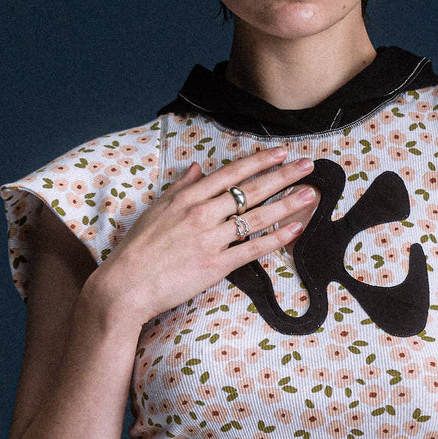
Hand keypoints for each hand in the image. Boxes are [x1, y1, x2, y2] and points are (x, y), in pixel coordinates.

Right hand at [89, 146, 317, 326]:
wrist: (126, 285)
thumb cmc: (138, 248)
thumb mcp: (156, 209)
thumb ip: (180, 187)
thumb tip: (195, 168)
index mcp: (187, 196)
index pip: (231, 173)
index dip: (259, 162)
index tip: (280, 153)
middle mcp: (202, 213)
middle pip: (251, 190)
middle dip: (283, 176)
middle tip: (307, 166)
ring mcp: (211, 239)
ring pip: (257, 217)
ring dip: (288, 204)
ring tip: (311, 194)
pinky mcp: (216, 265)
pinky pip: (253, 248)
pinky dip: (276, 238)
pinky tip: (295, 229)